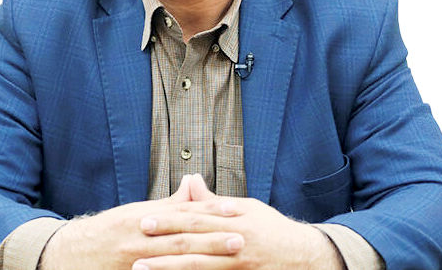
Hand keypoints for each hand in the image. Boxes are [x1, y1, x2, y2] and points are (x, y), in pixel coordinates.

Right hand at [39, 175, 245, 269]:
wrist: (70, 257)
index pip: (182, 213)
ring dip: (201, 263)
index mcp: (143, 219)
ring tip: (227, 262)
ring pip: (173, 263)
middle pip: (182, 239)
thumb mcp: (137, 212)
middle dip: (212, 240)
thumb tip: (194, 182)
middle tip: (241, 239)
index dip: (209, 211)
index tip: (234, 209)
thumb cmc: (109, 232)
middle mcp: (139, 240)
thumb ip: (170, 204)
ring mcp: (135, 264)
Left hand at [133, 175, 344, 269]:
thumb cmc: (273, 230)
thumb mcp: (247, 209)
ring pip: (198, 267)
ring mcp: (238, 265)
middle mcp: (235, 242)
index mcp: (235, 220)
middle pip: (193, 244)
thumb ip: (214, 201)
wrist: (306, 258)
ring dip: (168, 269)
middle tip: (135, 246)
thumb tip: (189, 179)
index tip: (143, 221)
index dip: (168, 219)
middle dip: (161, 245)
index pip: (195, 219)